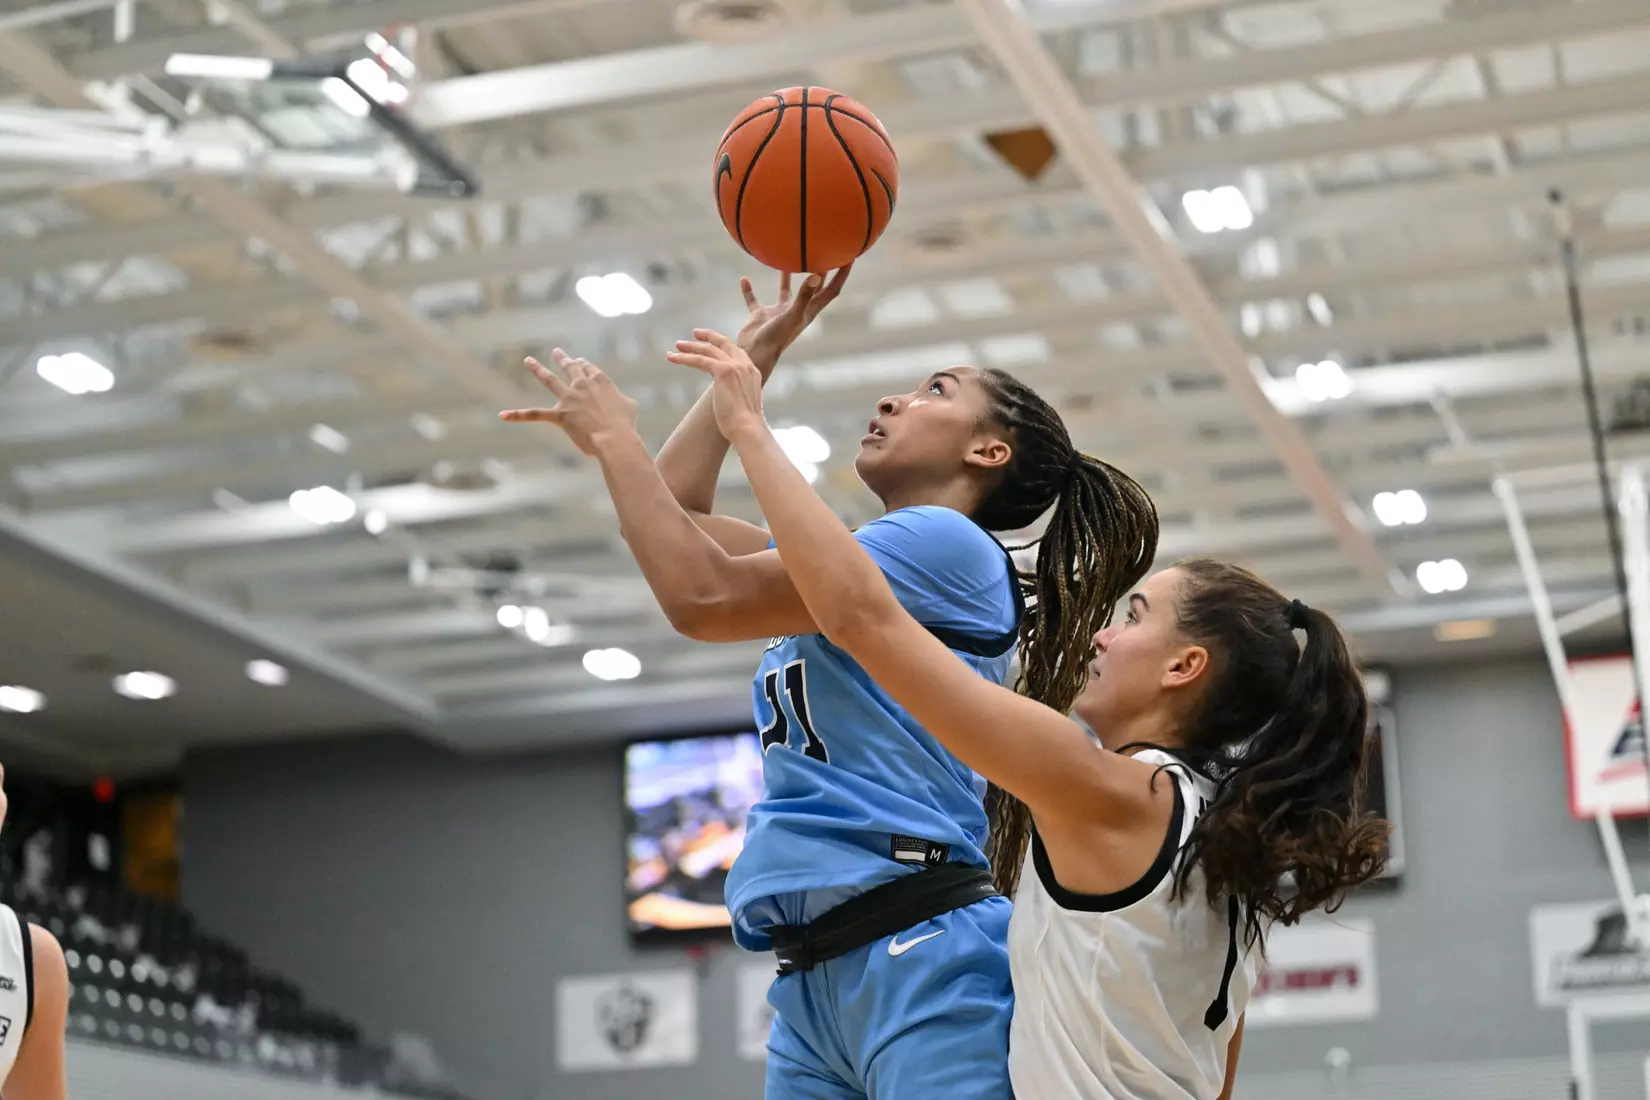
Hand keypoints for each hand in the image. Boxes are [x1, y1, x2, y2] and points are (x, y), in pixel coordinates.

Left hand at [498, 349, 637, 456]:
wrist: (614, 437)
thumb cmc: (625, 424)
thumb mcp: (630, 406)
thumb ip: (622, 399)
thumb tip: (622, 402)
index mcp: (600, 380)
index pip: (589, 368)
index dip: (584, 365)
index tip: (580, 362)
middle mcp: (581, 384)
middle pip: (569, 368)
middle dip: (563, 359)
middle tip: (557, 352)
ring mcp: (568, 398)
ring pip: (549, 380)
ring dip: (537, 369)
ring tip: (528, 361)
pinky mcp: (559, 415)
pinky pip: (535, 414)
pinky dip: (518, 415)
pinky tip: (502, 415)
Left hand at [667, 329, 766, 441]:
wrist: (747, 429)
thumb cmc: (744, 425)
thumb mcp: (743, 404)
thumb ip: (736, 394)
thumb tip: (728, 398)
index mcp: (752, 372)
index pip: (735, 352)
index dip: (721, 346)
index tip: (710, 344)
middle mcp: (745, 365)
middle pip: (724, 343)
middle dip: (708, 337)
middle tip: (694, 333)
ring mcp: (735, 366)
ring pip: (708, 350)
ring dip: (691, 346)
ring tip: (677, 346)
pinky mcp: (723, 371)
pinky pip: (699, 360)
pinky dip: (684, 358)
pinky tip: (672, 357)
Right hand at [737, 266, 850, 376]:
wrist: (754, 355)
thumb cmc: (776, 338)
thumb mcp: (792, 315)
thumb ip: (804, 296)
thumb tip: (816, 276)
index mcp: (809, 312)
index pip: (831, 290)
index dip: (842, 275)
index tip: (849, 257)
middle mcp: (796, 311)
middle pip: (812, 288)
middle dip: (819, 271)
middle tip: (822, 251)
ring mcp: (778, 313)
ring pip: (785, 292)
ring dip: (787, 278)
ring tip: (787, 258)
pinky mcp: (760, 316)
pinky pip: (754, 300)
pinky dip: (749, 291)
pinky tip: (744, 279)